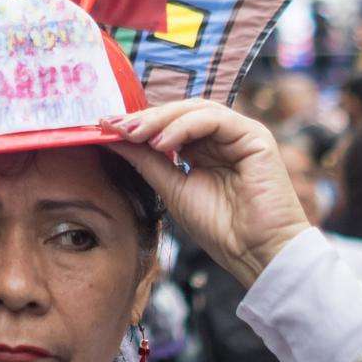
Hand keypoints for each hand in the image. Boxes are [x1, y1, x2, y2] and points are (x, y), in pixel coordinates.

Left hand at [104, 100, 308, 288]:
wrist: (256, 253)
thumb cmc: (220, 228)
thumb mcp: (172, 188)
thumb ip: (147, 160)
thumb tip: (114, 137)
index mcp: (206, 149)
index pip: (170, 124)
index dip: (139, 123)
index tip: (106, 127)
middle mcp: (224, 137)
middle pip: (181, 111)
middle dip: (146, 118)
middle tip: (115, 126)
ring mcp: (241, 134)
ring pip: (196, 109)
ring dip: (161, 119)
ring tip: (134, 134)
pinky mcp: (255, 137)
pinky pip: (215, 119)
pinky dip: (185, 126)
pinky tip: (162, 143)